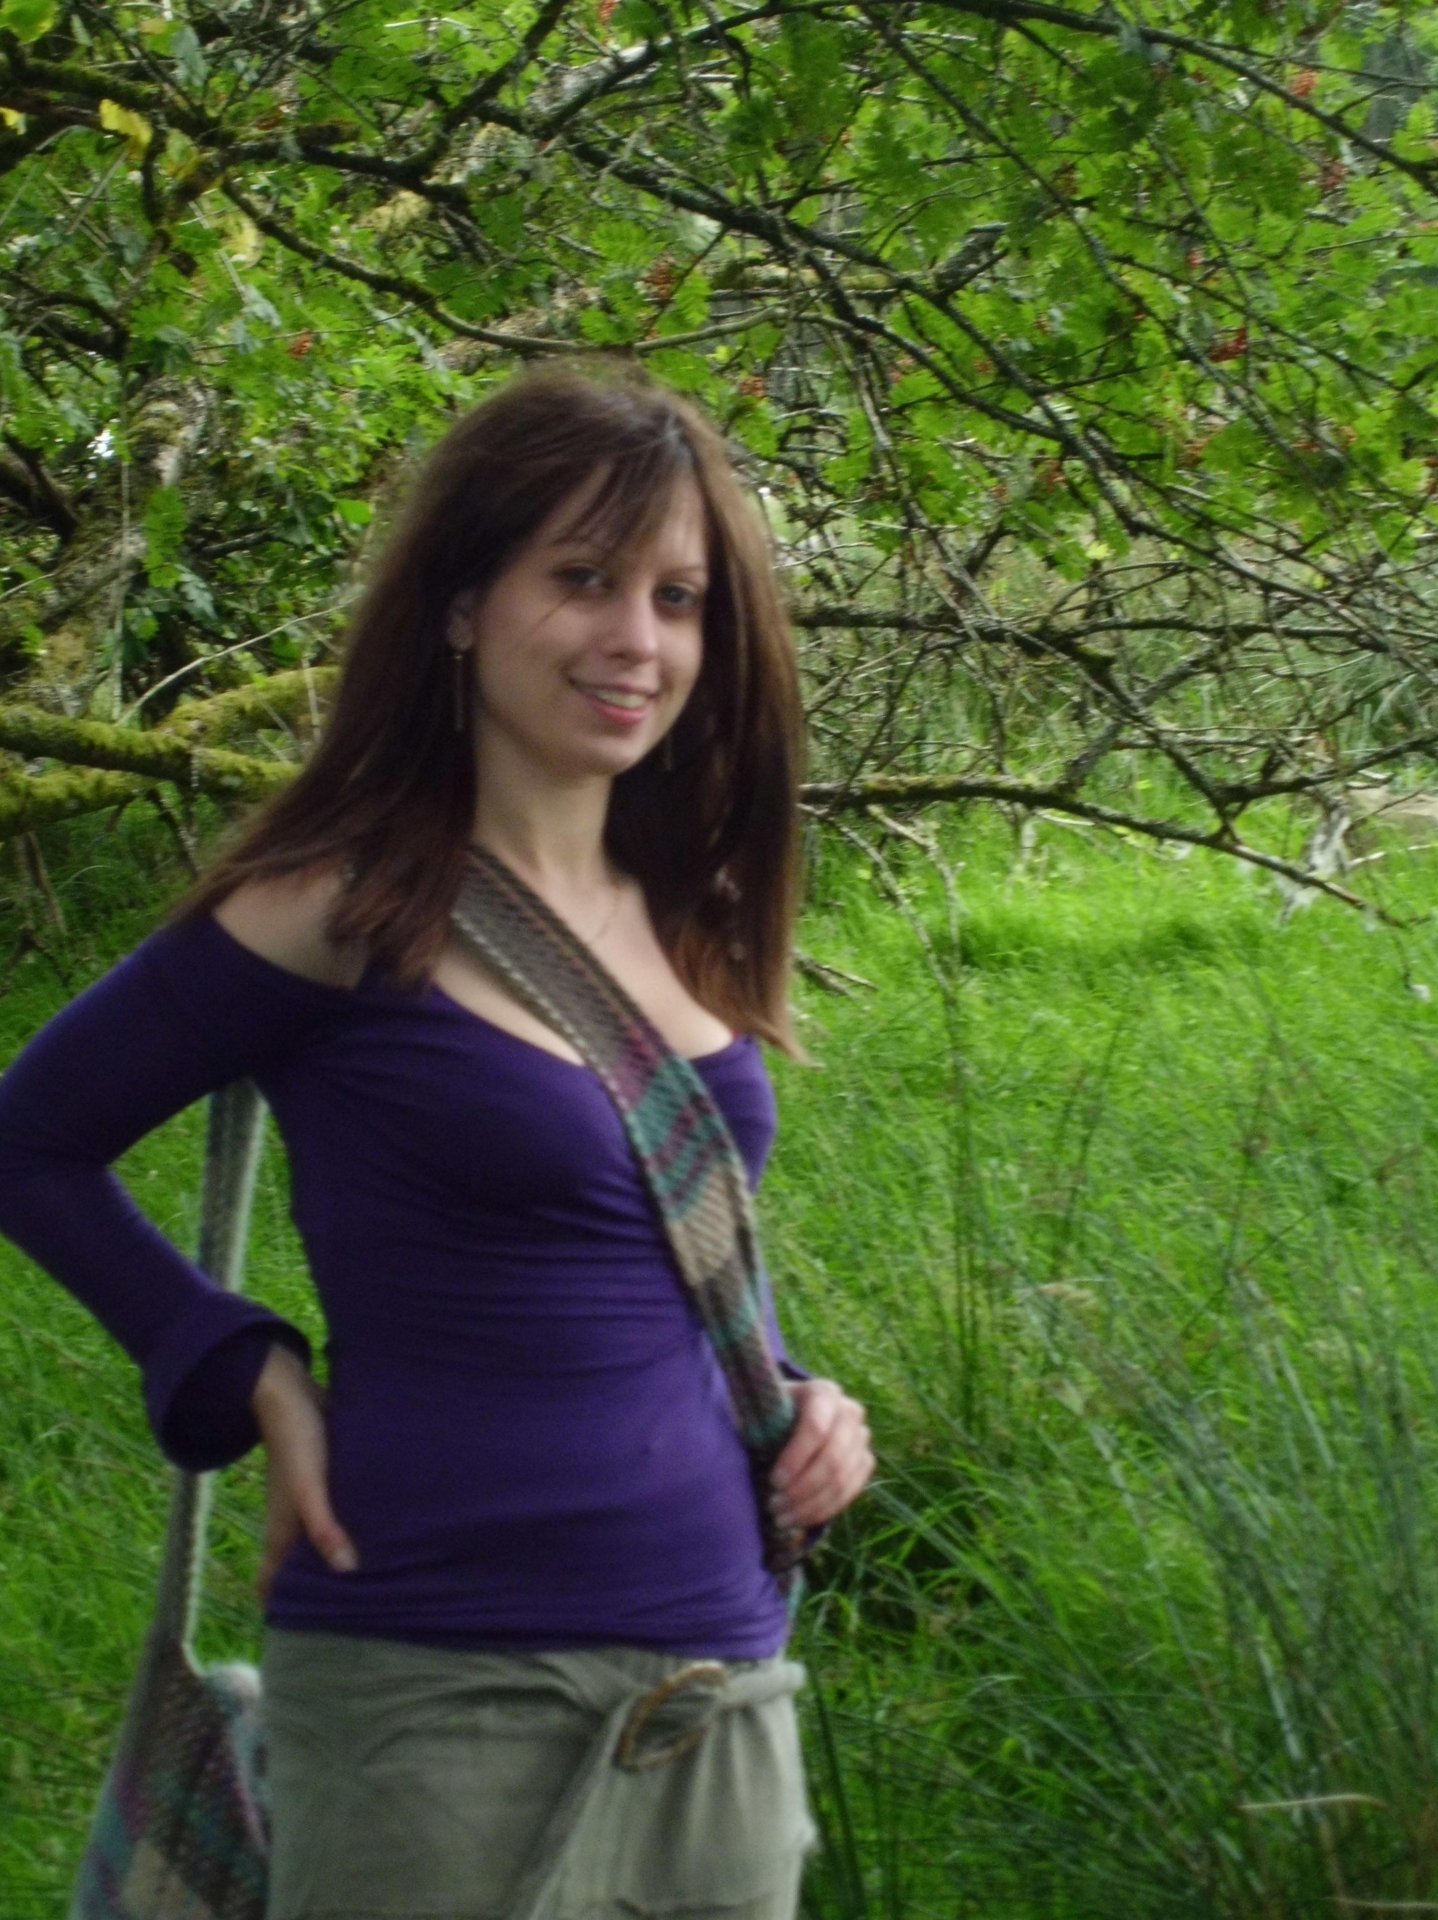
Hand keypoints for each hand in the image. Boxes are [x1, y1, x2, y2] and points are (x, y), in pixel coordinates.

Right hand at [250, 1343, 358, 1605]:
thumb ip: (324, 1526)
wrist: (289, 1387)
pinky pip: (340, 1513)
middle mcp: (296, 1521)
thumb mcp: (309, 1487)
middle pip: (302, 1568)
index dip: (281, 1613)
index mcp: (283, 1531)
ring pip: (324, 1540)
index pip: (272, 1584)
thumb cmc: (296, 1440)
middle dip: (318, 1593)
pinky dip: (353, 1527)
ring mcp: (313, 1500)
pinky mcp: (331, 1479)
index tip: (306, 1643)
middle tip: (354, 1621)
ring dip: (340, 1559)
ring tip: (377, 1585)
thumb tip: (347, 1571)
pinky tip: (384, 1530)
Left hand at [769, 1378, 873, 1531]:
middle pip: (832, 1458)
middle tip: (774, 1506)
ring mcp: (861, 1437)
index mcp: (823, 1393)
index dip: (795, 1458)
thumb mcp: (759, 1409)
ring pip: (842, 1479)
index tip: (773, 1481)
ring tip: (782, 1518)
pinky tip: (800, 1518)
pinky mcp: (864, 1460)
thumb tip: (750, 1448)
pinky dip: (825, 1510)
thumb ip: (757, 1423)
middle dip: (802, 1489)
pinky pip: (851, 1491)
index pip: (815, 1427)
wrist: (790, 1416)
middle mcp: (849, 1411)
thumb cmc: (769, 1413)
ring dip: (811, 1506)